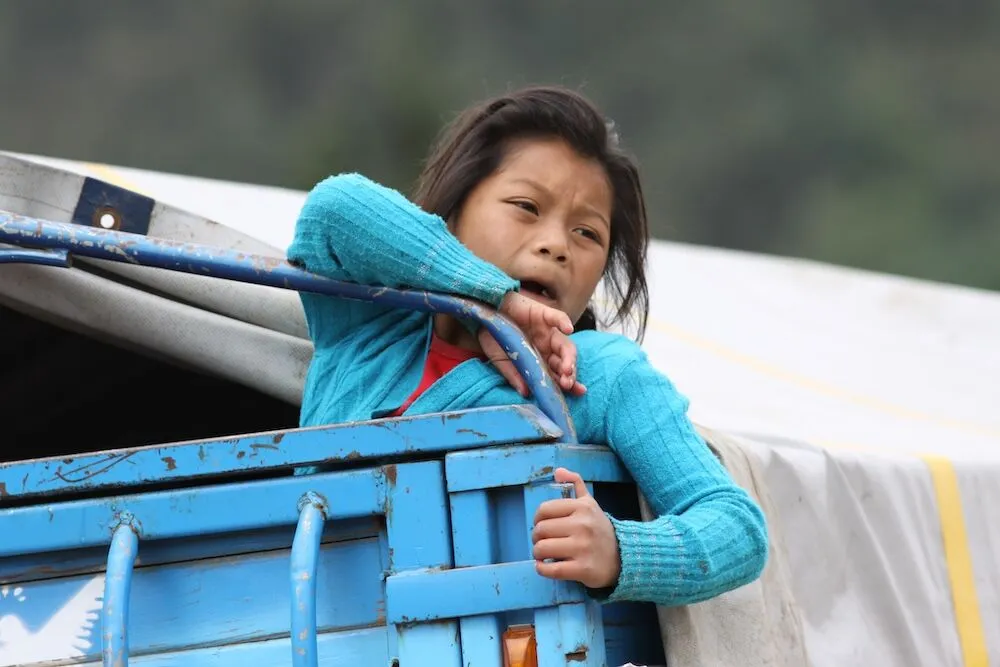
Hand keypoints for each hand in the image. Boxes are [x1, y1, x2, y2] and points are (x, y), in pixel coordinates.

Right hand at [479, 291, 586, 397]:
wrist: (483, 313)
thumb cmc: (493, 336)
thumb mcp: (500, 359)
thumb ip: (513, 374)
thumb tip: (525, 393)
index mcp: (539, 359)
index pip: (557, 374)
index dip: (568, 383)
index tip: (574, 392)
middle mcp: (547, 347)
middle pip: (565, 362)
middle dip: (569, 374)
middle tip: (567, 383)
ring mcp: (548, 331)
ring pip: (566, 346)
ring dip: (569, 357)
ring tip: (567, 369)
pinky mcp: (544, 314)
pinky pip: (558, 318)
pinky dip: (564, 322)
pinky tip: (568, 329)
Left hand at [531, 468, 620, 589]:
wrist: (623, 556)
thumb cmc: (599, 529)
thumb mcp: (590, 503)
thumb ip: (575, 484)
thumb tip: (558, 470)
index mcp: (582, 507)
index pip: (544, 510)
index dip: (537, 519)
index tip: (541, 525)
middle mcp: (583, 525)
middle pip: (541, 530)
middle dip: (536, 537)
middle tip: (542, 541)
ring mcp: (583, 548)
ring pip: (543, 549)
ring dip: (537, 553)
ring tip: (543, 554)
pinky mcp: (583, 569)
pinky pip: (552, 570)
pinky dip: (542, 569)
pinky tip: (544, 566)